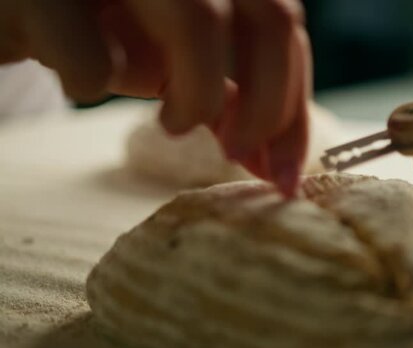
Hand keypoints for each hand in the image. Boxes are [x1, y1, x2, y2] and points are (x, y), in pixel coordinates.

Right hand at [0, 0, 310, 195]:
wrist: (19, 8)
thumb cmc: (106, 33)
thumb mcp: (178, 68)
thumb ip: (230, 106)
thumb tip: (274, 167)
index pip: (285, 24)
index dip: (294, 107)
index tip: (286, 175)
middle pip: (269, 14)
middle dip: (266, 105)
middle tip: (236, 151)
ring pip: (199, 18)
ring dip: (196, 96)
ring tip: (172, 124)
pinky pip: (95, 54)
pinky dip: (94, 83)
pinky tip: (83, 82)